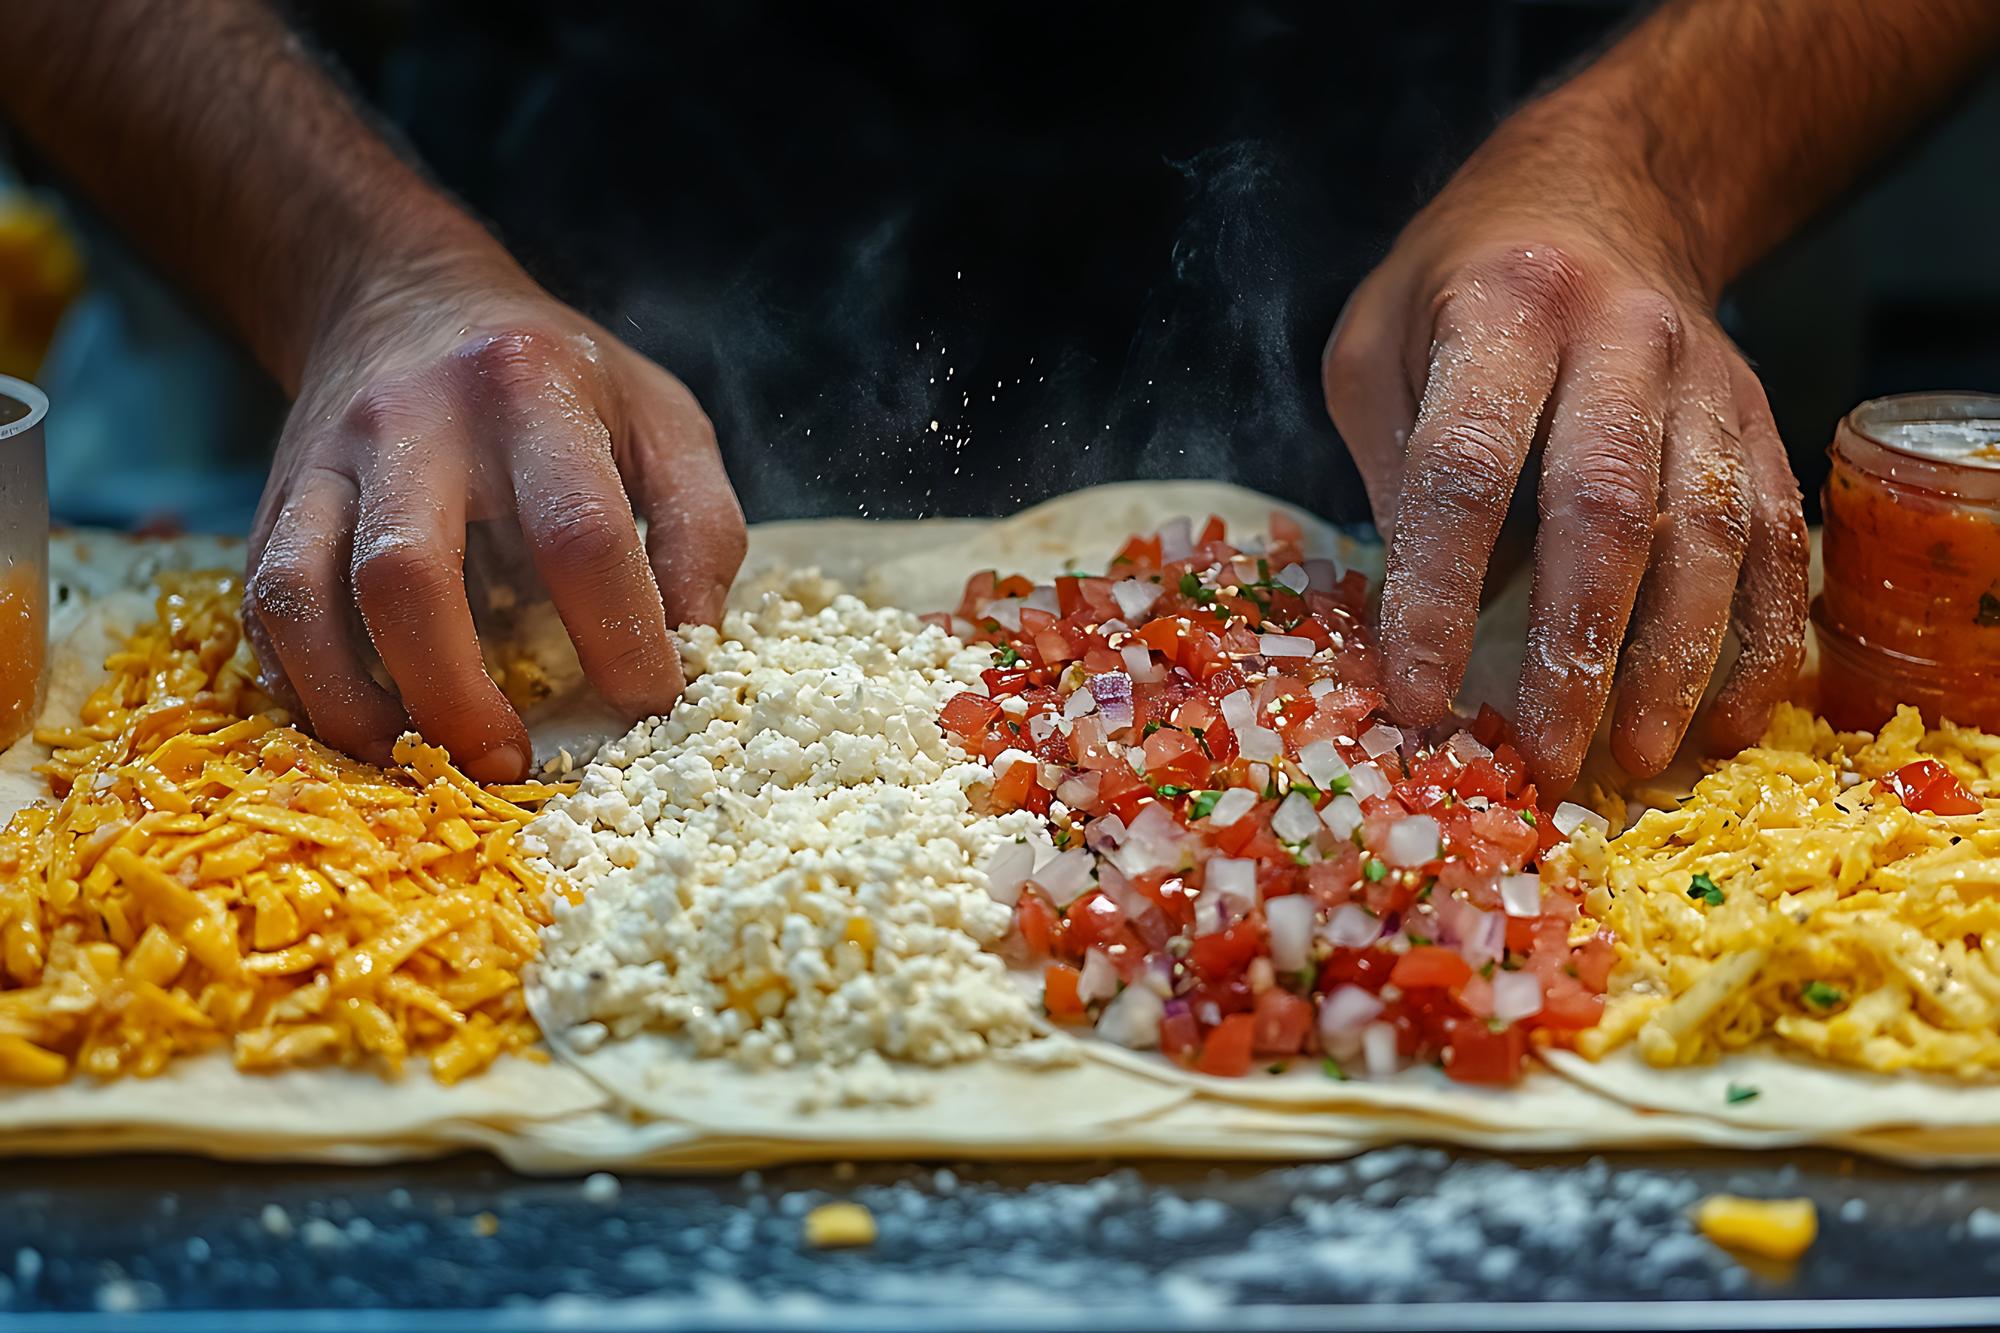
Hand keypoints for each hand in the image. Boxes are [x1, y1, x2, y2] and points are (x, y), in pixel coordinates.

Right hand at [244, 251, 744, 781]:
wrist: (405, 297)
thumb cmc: (560, 380)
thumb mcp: (662, 420)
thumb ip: (700, 526)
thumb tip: (694, 648)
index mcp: (531, 393)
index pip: (578, 531)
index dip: (619, 634)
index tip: (649, 701)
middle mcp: (412, 422)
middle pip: (409, 574)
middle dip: (456, 692)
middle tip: (512, 764)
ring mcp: (325, 461)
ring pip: (303, 595)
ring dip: (357, 704)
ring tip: (422, 763)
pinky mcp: (273, 501)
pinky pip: (263, 606)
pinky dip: (304, 683)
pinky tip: (364, 726)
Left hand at [1322, 129, 1806, 790]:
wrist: (1602, 196)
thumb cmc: (1459, 290)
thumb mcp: (1377, 347)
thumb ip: (1392, 468)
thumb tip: (1424, 618)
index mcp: (1504, 309)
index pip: (1468, 468)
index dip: (1439, 592)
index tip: (1418, 695)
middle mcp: (1620, 338)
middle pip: (1604, 507)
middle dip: (1574, 648)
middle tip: (1545, 754)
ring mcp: (1707, 381)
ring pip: (1707, 531)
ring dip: (1673, 660)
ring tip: (1637, 759)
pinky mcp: (1760, 423)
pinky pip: (1774, 541)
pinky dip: (1755, 640)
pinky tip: (1723, 721)